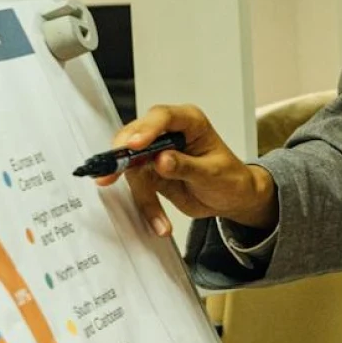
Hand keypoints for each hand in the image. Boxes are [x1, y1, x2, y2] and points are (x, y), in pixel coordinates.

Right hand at [102, 104, 275, 238]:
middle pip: (135, 138)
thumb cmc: (230, 178)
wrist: (232, 198)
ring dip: (142, 196)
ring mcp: (156, 153)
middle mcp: (169, 133)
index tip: (133, 145)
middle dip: (122, 158)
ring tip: (160, 222)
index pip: (163, 118)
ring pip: (133, 168)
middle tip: (109, 175)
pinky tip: (161, 224)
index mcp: (190, 122)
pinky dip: (148, 207)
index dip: (145, 129)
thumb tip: (161, 160)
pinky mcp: (150, 173)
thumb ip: (186, 166)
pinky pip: (140, 188)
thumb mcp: (213, 173)